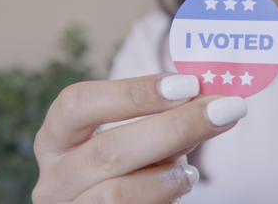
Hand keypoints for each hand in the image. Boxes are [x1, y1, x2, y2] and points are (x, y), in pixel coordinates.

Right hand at [32, 73, 246, 203]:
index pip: (78, 103)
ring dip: (168, 175)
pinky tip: (183, 182)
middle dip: (174, 127)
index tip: (187, 85)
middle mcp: (54, 176)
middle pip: (109, 149)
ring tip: (194, 167)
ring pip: (117, 193)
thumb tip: (210, 100)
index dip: (133, 92)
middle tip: (223, 111)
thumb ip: (163, 119)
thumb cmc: (130, 165)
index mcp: (56, 137)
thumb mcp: (138, 136)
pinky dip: (165, 196)